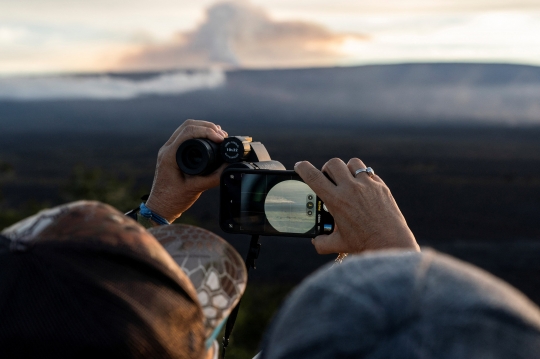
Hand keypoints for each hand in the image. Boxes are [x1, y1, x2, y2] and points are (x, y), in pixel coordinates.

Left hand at [145, 119, 227, 222]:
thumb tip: (229, 166)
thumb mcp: (196, 188)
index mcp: (170, 155)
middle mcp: (167, 149)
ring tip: (219, 137)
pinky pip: (186, 137)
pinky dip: (200, 135)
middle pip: (188, 125)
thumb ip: (213, 178)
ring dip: (204, 129)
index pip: (188, 132)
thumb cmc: (173, 200)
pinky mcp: (173, 154)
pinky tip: (210, 141)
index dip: (207, 131)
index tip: (221, 138)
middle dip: (208, 127)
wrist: (161, 208)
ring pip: (187, 129)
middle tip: (222, 136)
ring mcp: (169, 150)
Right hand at [295, 158, 418, 253]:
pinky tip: (364, 190)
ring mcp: (367, 185)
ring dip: (346, 169)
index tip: (300, 166)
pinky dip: (363, 178)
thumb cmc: (363, 244)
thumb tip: (316, 241)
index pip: (314, 177)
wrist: (391, 243)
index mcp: (336, 201)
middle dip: (327, 169)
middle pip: (333, 163)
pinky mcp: (381, 186)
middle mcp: (351, 189)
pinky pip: (369, 173)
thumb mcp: (338, 244)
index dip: (303, 168)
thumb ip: (322, 242)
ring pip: (352, 163)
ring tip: (347, 180)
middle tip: (329, 179)